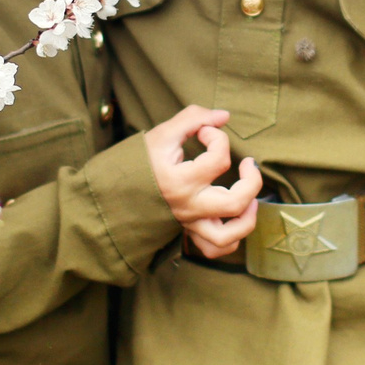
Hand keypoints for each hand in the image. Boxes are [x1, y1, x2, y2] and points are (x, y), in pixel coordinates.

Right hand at [143, 105, 260, 259]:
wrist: (112, 192)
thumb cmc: (137, 161)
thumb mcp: (162, 134)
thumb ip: (194, 118)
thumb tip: (224, 116)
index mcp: (180, 181)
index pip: (219, 159)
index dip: (219, 137)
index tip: (206, 132)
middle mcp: (187, 206)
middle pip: (235, 203)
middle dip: (252, 182)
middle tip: (248, 164)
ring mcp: (188, 222)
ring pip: (227, 237)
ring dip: (247, 219)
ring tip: (251, 199)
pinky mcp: (188, 231)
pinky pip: (214, 248)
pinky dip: (231, 239)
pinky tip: (233, 219)